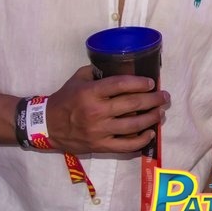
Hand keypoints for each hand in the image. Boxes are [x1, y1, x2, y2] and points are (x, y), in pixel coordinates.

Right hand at [46, 66, 170, 154]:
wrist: (47, 126)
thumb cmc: (65, 99)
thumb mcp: (77, 79)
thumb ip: (97, 71)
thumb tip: (118, 64)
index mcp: (91, 92)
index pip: (121, 85)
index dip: (140, 83)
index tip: (152, 83)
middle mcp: (96, 112)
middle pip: (132, 104)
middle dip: (153, 99)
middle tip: (164, 96)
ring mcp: (99, 131)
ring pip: (133, 125)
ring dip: (151, 118)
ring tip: (160, 112)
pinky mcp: (100, 146)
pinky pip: (126, 146)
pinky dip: (141, 141)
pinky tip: (150, 133)